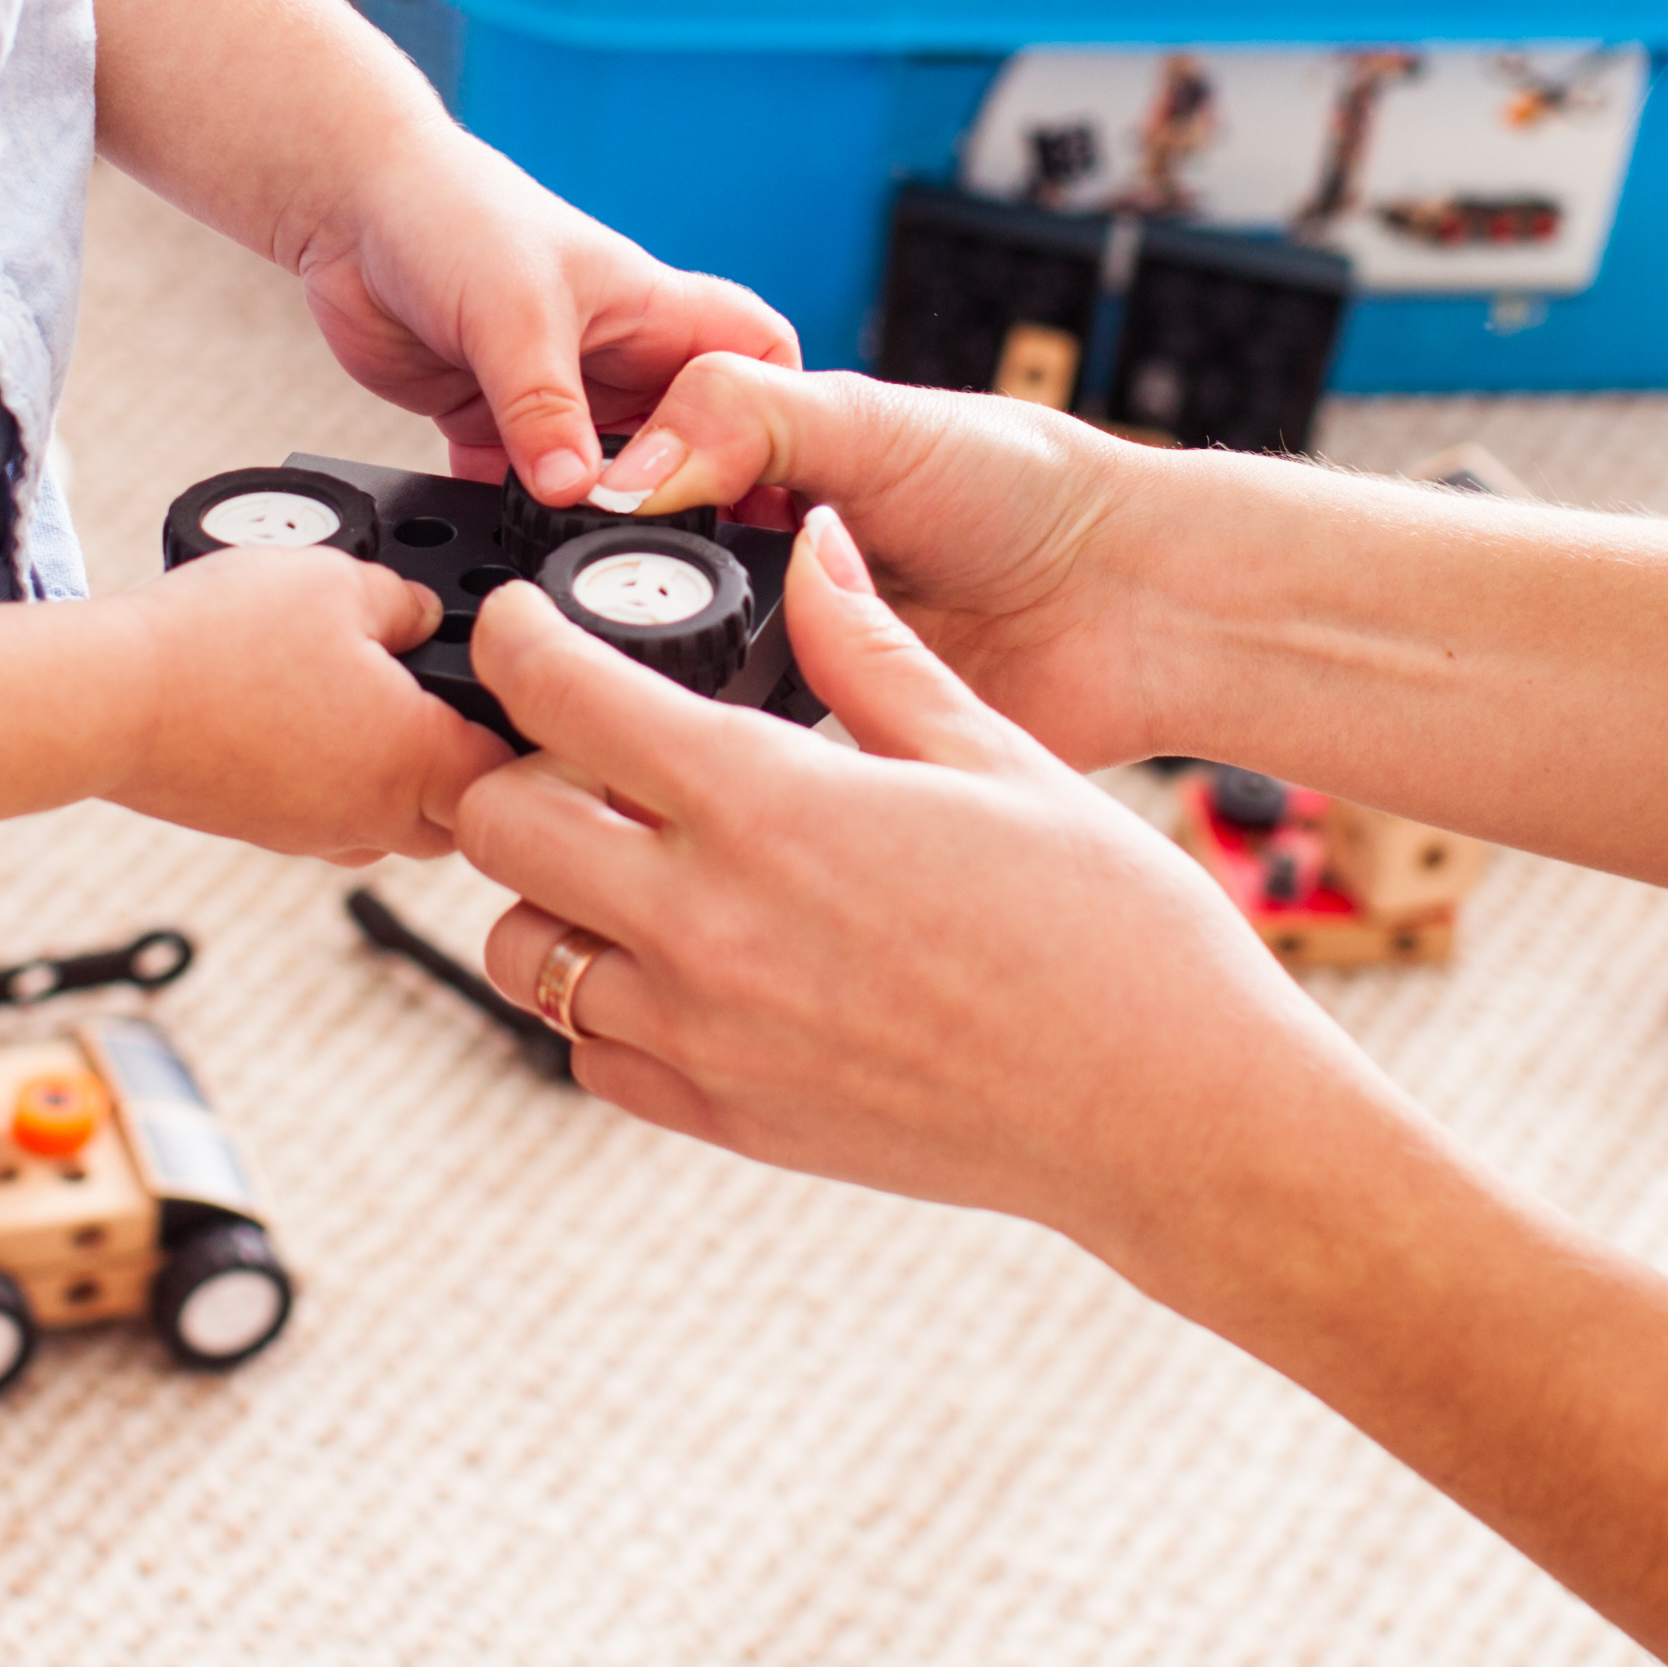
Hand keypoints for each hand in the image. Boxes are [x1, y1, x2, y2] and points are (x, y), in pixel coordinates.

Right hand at [105, 538, 507, 866]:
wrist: (108, 702)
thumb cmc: (220, 644)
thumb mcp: (340, 580)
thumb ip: (408, 601)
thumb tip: (427, 613)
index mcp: (417, 763)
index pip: (519, 777)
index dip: (536, 737)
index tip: (531, 697)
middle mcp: (374, 817)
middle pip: (466, 817)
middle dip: (479, 769)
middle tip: (470, 701)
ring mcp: (315, 834)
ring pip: (398, 825)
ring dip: (410, 781)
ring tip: (391, 707)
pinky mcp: (264, 830)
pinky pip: (334, 819)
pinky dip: (345, 783)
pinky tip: (319, 723)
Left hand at [283, 121, 798, 507]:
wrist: (351, 205)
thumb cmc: (452, 212)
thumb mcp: (515, 309)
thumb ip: (543, 404)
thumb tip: (572, 490)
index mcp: (653, 313)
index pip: (757, 361)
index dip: (776, 417)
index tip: (766, 481)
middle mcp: (616, 360)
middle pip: (687, 442)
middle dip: (686, 493)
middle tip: (673, 546)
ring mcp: (556, 397)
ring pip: (607, 477)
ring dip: (597, 514)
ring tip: (592, 557)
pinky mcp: (494, 424)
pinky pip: (522, 490)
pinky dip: (517, 518)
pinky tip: (510, 545)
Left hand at [447, 508, 1368, 1259]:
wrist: (1169, 1111)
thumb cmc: (1112, 932)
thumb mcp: (995, 752)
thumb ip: (869, 649)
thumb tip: (813, 545)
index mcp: (774, 808)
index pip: (560, 697)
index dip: (521, 639)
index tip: (529, 627)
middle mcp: (711, 928)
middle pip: (498, 827)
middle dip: (520, 770)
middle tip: (592, 755)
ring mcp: (709, 1037)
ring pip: (522, 951)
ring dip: (558, 894)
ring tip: (648, 865)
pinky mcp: (729, 1121)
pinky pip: (590, 1053)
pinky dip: (607, 1002)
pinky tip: (695, 964)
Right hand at [569, 354, 1160, 765]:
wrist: (1132, 602)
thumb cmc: (1020, 485)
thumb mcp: (866, 416)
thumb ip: (739, 417)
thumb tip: (621, 475)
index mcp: (748, 488)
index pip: (618, 511)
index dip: (574, 530)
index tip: (537, 552)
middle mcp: (757, 583)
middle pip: (630, 616)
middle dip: (605, 632)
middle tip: (572, 646)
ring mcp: (790, 672)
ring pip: (677, 698)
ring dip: (659, 702)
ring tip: (627, 706)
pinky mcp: (827, 755)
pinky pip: (748, 768)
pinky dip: (728, 762)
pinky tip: (706, 755)